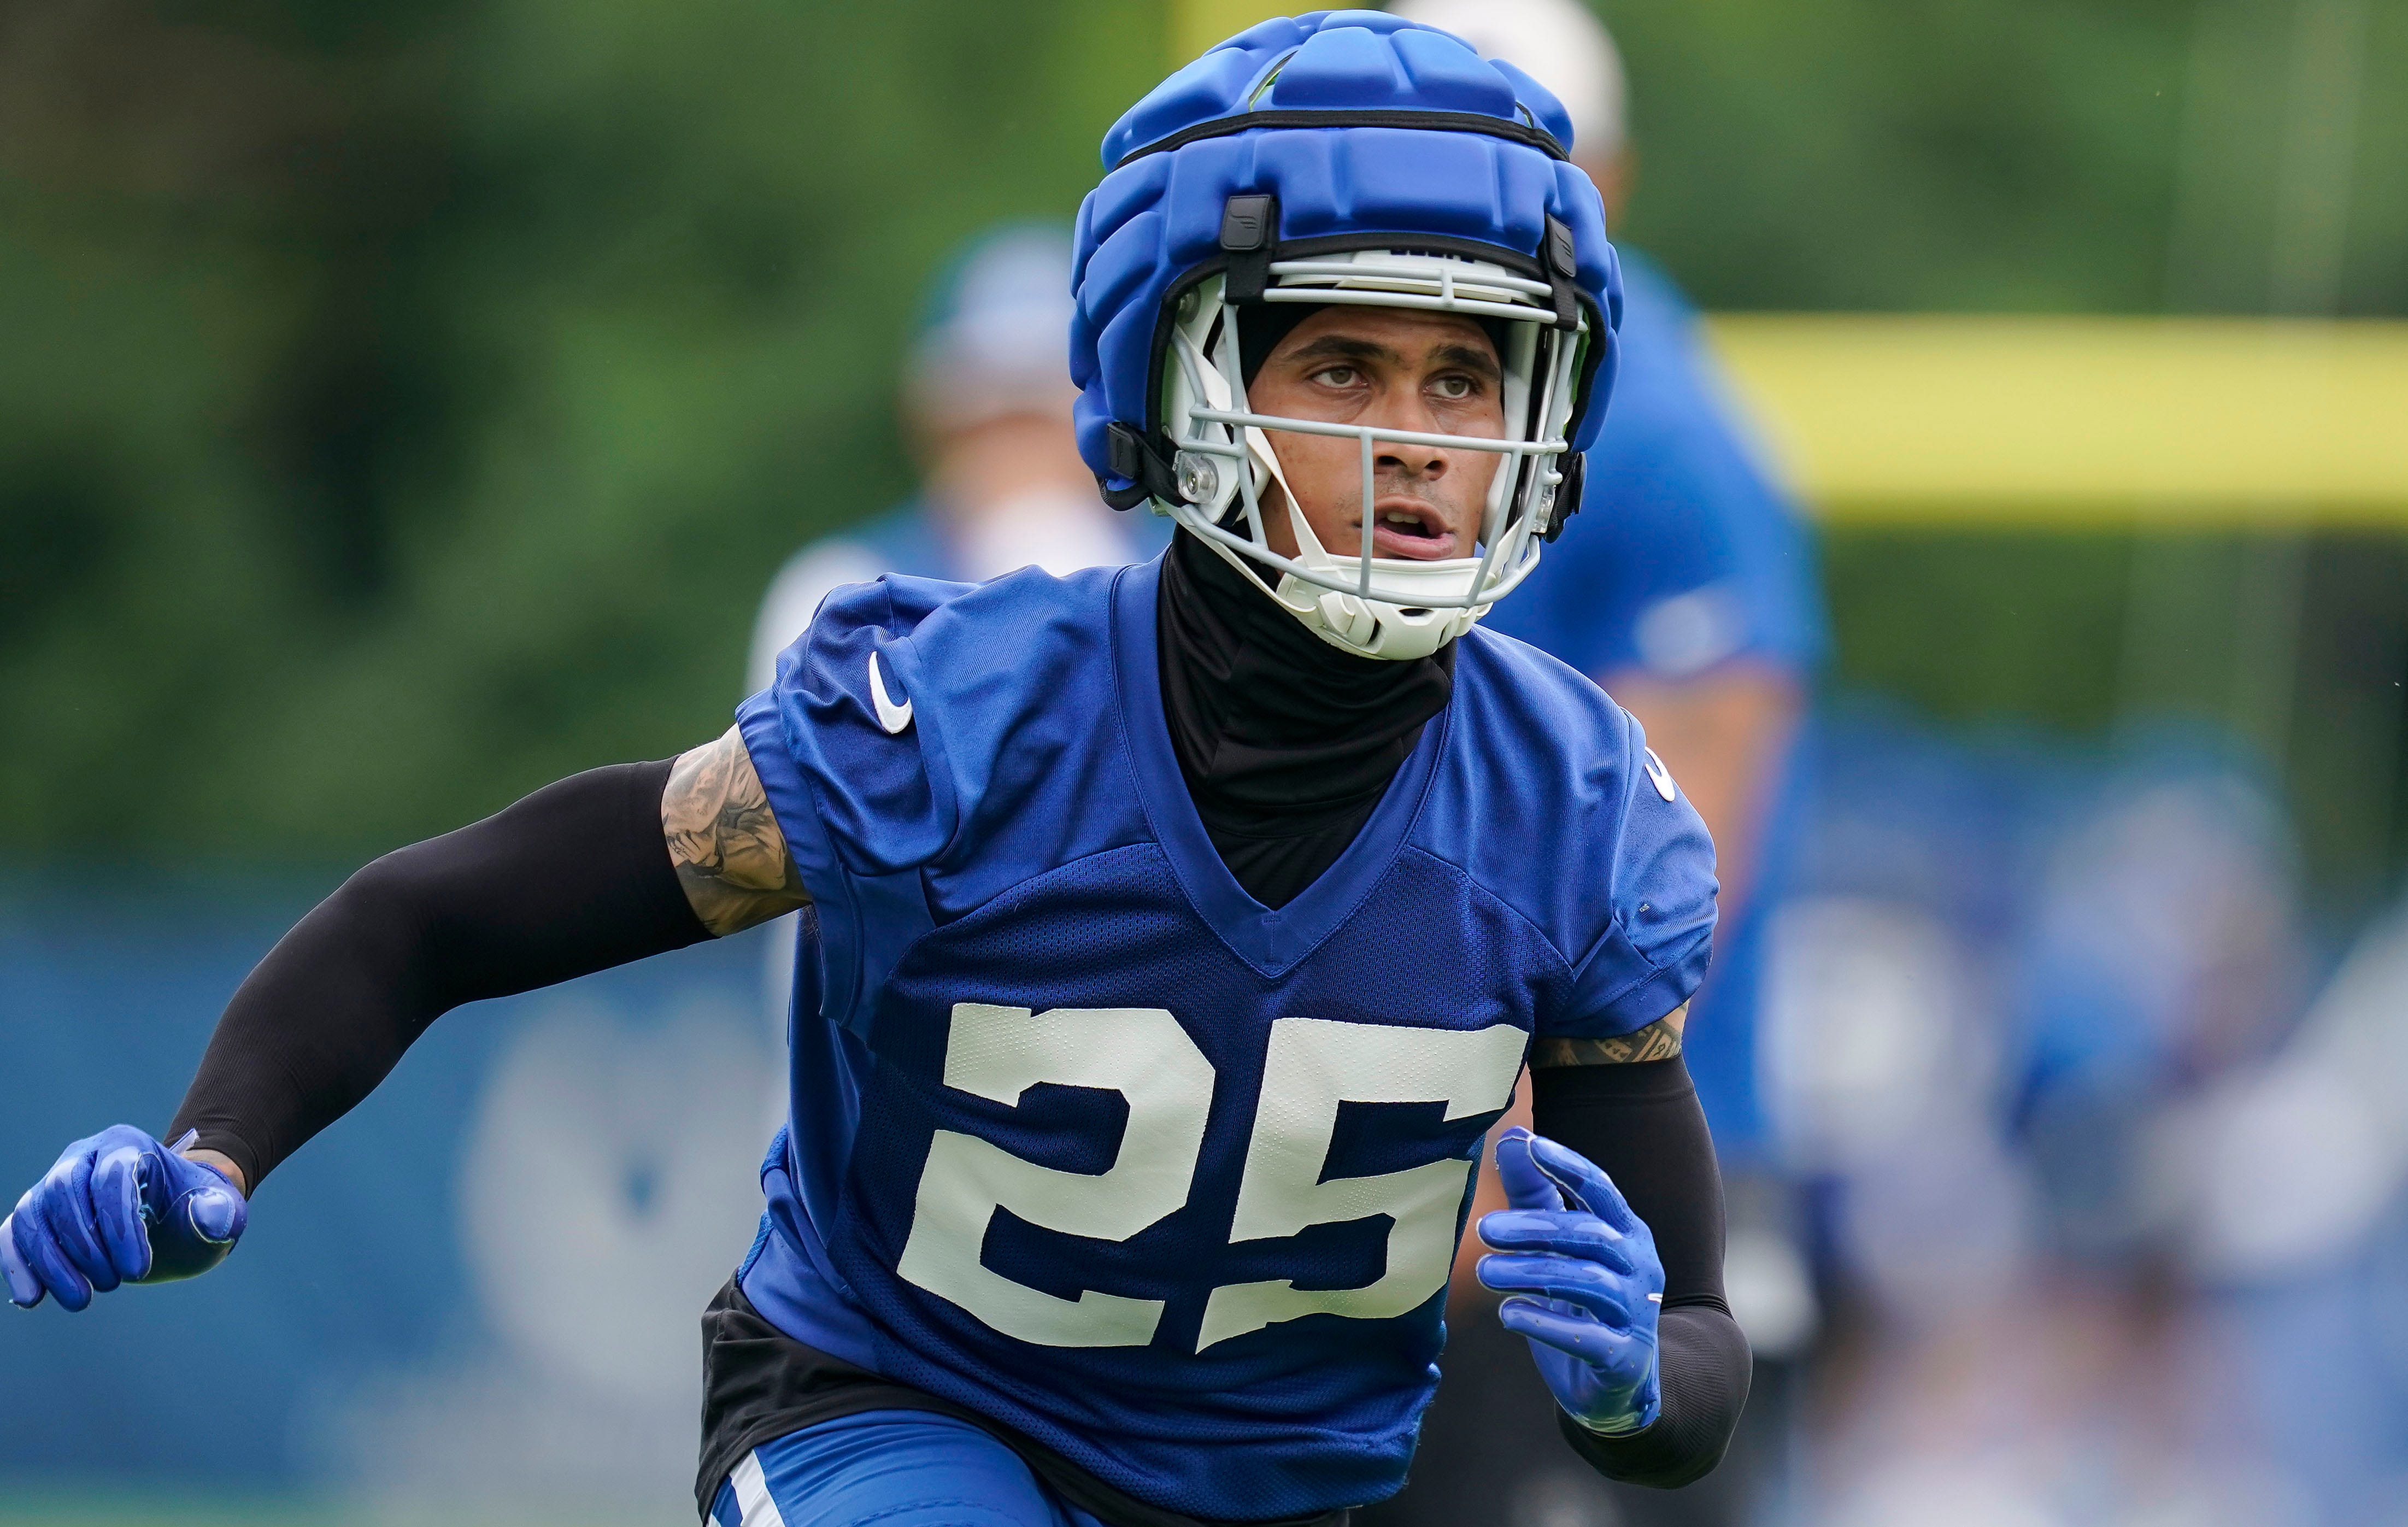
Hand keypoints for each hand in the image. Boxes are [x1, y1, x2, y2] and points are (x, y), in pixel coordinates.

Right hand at [4, 1126, 246, 1311]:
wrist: (174, 1217)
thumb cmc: (194, 1211)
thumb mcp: (220, 1212)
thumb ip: (219, 1213)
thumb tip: (208, 1215)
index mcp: (128, 1146)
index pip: (113, 1178)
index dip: (120, 1227)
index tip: (138, 1272)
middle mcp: (84, 1156)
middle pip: (64, 1191)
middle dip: (85, 1244)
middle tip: (114, 1284)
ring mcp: (54, 1182)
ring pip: (34, 1214)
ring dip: (50, 1262)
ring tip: (80, 1300)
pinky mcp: (37, 1213)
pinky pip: (14, 1233)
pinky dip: (18, 1265)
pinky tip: (32, 1299)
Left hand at [1476, 1126, 1662, 1434]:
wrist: (1617, 1386)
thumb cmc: (1581, 1303)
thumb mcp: (1558, 1247)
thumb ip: (1535, 1195)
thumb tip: (1510, 1137)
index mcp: (1626, 1233)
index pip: (1601, 1190)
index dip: (1567, 1166)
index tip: (1529, 1146)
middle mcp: (1639, 1268)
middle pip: (1589, 1235)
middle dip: (1534, 1229)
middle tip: (1484, 1228)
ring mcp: (1636, 1314)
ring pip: (1586, 1282)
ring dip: (1531, 1272)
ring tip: (1485, 1271)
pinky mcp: (1623, 1359)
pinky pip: (1586, 1339)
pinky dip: (1545, 1323)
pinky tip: (1508, 1314)